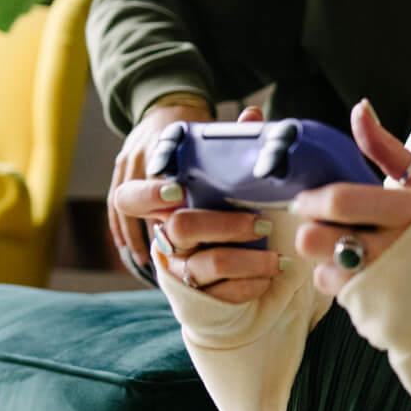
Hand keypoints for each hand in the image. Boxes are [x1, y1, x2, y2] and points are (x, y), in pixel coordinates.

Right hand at [111, 105, 284, 304]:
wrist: (229, 266)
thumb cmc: (225, 209)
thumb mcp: (226, 181)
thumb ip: (233, 148)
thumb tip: (253, 115)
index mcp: (163, 205)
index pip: (131, 199)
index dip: (150, 195)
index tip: (178, 192)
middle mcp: (165, 236)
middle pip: (181, 228)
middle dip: (226, 225)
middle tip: (261, 222)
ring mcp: (179, 267)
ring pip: (209, 264)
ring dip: (250, 260)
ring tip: (278, 256)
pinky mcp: (197, 296)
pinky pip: (223, 293)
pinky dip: (252, 284)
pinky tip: (270, 275)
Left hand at [293, 99, 410, 297]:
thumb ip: (386, 148)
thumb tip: (359, 109)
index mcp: (409, 209)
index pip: (340, 201)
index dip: (312, 200)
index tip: (307, 200)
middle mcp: (397, 248)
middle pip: (316, 239)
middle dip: (310, 230)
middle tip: (322, 226)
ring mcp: (388, 285)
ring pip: (322, 270)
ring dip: (326, 260)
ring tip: (350, 252)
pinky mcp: (382, 310)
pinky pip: (338, 295)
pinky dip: (342, 283)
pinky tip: (362, 275)